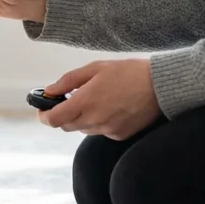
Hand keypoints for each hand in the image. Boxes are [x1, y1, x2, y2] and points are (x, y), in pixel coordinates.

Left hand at [38, 59, 161, 140]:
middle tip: (68, 101)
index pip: (54, 120)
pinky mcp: (120, 135)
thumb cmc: (128, 72)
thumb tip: (49, 90)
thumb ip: (68, 81)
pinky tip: (109, 108)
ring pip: (83, 129)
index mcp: (86, 102)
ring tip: (94, 101)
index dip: (44, 116)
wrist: (162, 86)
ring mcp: (108, 130)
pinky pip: (100, 131)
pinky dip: (98, 122)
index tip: (42, 110)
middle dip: (63, 115)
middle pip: (66, 126)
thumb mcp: (95, 68)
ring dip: (81, 118)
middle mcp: (95, 119)